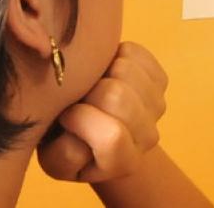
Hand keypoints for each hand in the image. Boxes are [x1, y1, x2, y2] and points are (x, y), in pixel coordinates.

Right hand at [37, 42, 168, 184]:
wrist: (92, 134)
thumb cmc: (66, 144)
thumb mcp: (55, 160)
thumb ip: (65, 153)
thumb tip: (80, 121)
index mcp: (123, 162)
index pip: (113, 136)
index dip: (80, 120)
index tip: (65, 118)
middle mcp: (147, 136)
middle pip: (118, 95)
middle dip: (87, 90)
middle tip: (77, 97)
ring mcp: (156, 105)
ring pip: (126, 69)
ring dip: (99, 71)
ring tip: (90, 85)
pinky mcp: (158, 78)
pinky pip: (134, 52)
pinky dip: (113, 54)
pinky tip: (104, 72)